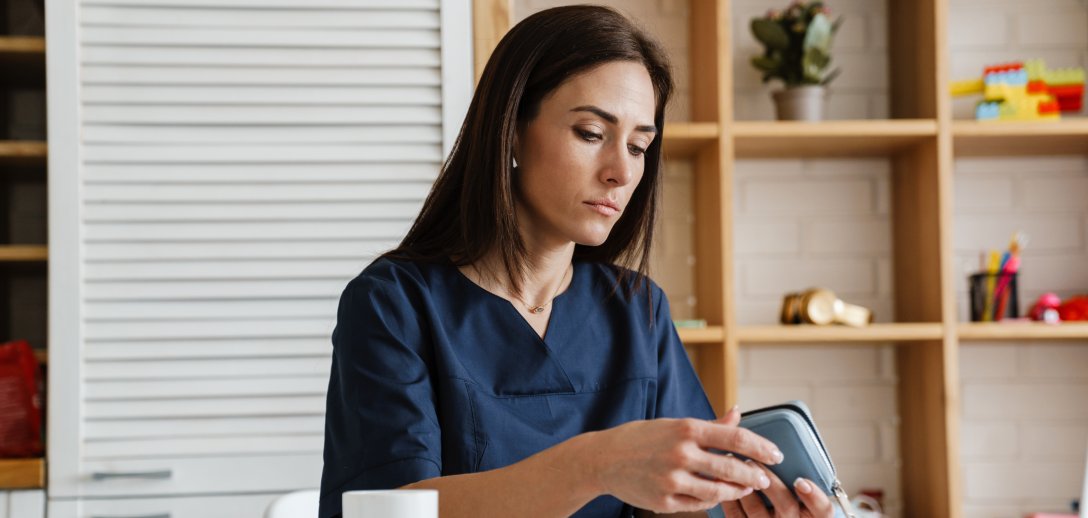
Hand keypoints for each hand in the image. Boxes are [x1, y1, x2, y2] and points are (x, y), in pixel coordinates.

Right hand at [588, 406, 783, 513]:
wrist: (603, 459)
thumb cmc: (641, 438)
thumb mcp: (674, 425)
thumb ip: (710, 425)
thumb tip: (738, 413)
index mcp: (685, 428)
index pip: (734, 436)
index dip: (760, 447)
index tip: (776, 454)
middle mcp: (680, 453)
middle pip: (730, 467)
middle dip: (753, 474)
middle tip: (765, 478)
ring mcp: (672, 479)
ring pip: (718, 490)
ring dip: (736, 490)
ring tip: (744, 488)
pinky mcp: (664, 500)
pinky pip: (699, 504)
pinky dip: (712, 500)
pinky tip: (718, 495)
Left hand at [720, 461, 834, 517]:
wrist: (768, 516)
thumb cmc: (783, 496)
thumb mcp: (794, 485)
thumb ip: (787, 462)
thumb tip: (759, 428)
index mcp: (811, 513)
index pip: (823, 510)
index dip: (815, 497)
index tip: (800, 481)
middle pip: (786, 506)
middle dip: (770, 483)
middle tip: (754, 463)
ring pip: (757, 512)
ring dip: (745, 486)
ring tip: (735, 466)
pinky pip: (737, 517)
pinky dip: (730, 499)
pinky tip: (724, 483)